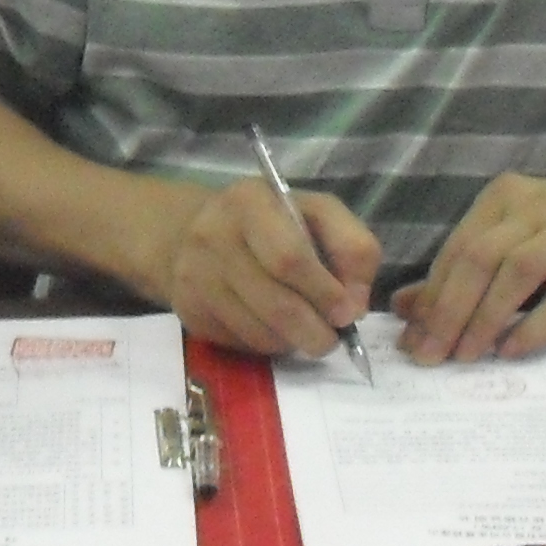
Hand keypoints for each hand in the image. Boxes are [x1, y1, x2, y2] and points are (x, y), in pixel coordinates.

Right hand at [155, 175, 377, 358]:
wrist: (195, 230)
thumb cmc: (272, 222)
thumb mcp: (318, 214)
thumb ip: (352, 248)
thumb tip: (354, 305)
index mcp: (250, 202)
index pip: (290, 258)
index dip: (326, 292)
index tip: (348, 312)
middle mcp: (213, 235)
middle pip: (277, 305)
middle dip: (316, 330)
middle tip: (333, 336)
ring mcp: (195, 276)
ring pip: (261, 333)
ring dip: (294, 341)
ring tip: (306, 329)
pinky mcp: (190, 311)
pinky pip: (242, 344)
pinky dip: (269, 344)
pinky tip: (273, 326)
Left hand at [394, 172, 545, 362]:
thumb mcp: (516, 243)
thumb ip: (463, 271)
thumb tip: (405, 308)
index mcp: (503, 198)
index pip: (457, 248)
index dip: (430, 295)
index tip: (412, 340)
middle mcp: (533, 206)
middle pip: (478, 258)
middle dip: (448, 311)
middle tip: (430, 355)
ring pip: (516, 274)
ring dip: (485, 319)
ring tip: (465, 356)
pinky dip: (533, 325)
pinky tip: (512, 350)